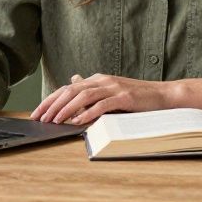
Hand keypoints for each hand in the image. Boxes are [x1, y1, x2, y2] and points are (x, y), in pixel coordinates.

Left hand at [30, 73, 169, 125]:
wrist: (164, 95)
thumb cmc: (138, 97)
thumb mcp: (111, 91)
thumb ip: (93, 88)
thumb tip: (73, 81)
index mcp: (97, 79)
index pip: (67, 88)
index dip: (50, 100)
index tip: (37, 112)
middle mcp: (103, 80)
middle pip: (71, 90)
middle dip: (53, 105)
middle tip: (40, 118)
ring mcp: (114, 87)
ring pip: (83, 96)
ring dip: (66, 109)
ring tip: (55, 121)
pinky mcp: (124, 97)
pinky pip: (102, 104)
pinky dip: (88, 113)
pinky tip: (78, 121)